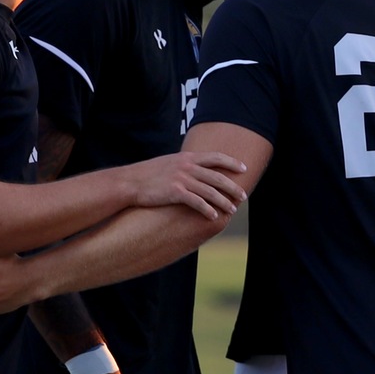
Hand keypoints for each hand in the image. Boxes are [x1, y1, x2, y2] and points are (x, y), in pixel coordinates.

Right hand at [122, 151, 248, 218]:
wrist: (130, 181)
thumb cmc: (149, 174)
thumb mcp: (170, 162)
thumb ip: (185, 164)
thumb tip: (198, 168)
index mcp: (188, 157)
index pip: (216, 157)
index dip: (232, 163)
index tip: (244, 168)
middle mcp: (187, 166)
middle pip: (217, 177)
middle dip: (233, 187)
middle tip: (243, 196)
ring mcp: (182, 179)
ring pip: (210, 191)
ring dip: (224, 202)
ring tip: (232, 210)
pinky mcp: (175, 192)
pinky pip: (197, 202)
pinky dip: (208, 210)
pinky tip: (214, 216)